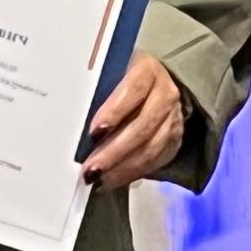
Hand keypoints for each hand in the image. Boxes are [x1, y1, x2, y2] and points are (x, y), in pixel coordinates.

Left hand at [81, 55, 188, 194]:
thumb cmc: (122, 77)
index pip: (133, 91)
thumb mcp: (112, 74)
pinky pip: (155, 161)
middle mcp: (165, 93)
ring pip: (150, 148)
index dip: (114, 112)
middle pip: (142, 127)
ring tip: (98, 180)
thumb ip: (98, 93)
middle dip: (114, 152)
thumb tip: (76, 125)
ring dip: (123, 168)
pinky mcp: (175, 139)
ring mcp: (173, 118)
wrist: (157, 81)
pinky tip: (112, 180)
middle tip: (90, 169)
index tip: (94, 133)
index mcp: (147, 70)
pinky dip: (132, 173)